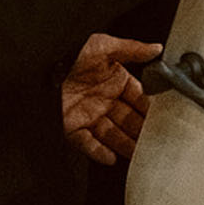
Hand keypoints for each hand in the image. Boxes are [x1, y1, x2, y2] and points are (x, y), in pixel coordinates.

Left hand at [62, 33, 160, 165]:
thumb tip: (156, 48)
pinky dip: (100, 153)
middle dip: (141, 131)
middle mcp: (103, 99)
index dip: (150, 108)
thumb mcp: (103, 46)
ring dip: (125, 145)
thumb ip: (132, 49)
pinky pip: (88, 143)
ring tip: (140, 154)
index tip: (164, 118)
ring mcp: (88, 115)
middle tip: (157, 142)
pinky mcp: (72, 128)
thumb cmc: (71, 53)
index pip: (138, 97)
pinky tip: (112, 159)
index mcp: (114, 79)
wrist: (40, 69)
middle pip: (128, 119)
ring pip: (111, 134)